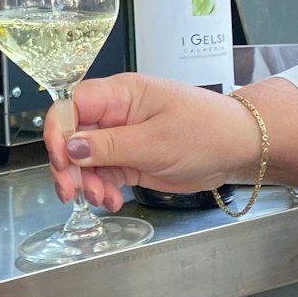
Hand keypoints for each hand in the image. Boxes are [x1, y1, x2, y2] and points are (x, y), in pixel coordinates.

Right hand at [43, 73, 261, 211]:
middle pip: (73, 136)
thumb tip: (69, 148)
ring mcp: (123, 138)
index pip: (72, 105)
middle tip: (71, 192)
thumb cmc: (205, 131)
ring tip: (102, 200)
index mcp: (120, 95)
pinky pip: (104, 174)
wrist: (238, 148)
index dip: (58, 131)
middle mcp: (116, 114)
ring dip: (86, 182)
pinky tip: (112, 201)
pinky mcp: (131, 159)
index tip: (60, 160)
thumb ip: (109, 146)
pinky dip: (102, 190)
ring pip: (85, 159)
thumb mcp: (155, 140)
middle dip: (68, 165)